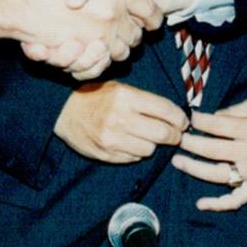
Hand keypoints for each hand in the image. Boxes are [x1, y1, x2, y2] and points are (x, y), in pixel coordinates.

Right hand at [0, 0, 158, 79]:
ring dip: (116, 48)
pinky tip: (94, 51)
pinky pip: (101, 66)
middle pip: (135, 36)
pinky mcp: (80, 57)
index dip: (151, 14)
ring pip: (120, 53)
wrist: (14, 1)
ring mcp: (97, 39)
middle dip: (131, 32)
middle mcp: (111, 17)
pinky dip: (100, 62)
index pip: (149, 10)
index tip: (150, 18)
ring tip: (105, 38)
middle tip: (124, 26)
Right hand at [54, 81, 188, 162]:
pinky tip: (132, 143)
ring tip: (148, 137)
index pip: (165, 110)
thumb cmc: (96, 97)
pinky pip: (134, 158)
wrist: (63, 112)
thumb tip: (175, 115)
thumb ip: (145, 101)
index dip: (180, 118)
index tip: (183, 121)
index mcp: (126, 97)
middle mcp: (120, 118)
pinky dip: (137, 152)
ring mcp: (112, 139)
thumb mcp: (120, 88)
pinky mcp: (106, 154)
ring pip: (150, 149)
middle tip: (176, 134)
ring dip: (153, 144)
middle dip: (174, 135)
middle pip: (162, 133)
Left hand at [171, 99, 246, 211]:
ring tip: (178, 161)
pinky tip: (200, 204)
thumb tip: (209, 119)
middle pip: (212, 150)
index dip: (199, 122)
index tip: (188, 119)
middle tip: (177, 139)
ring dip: (194, 169)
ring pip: (217, 175)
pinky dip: (218, 204)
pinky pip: (235, 200)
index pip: (216, 126)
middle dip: (190, 144)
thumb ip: (232, 111)